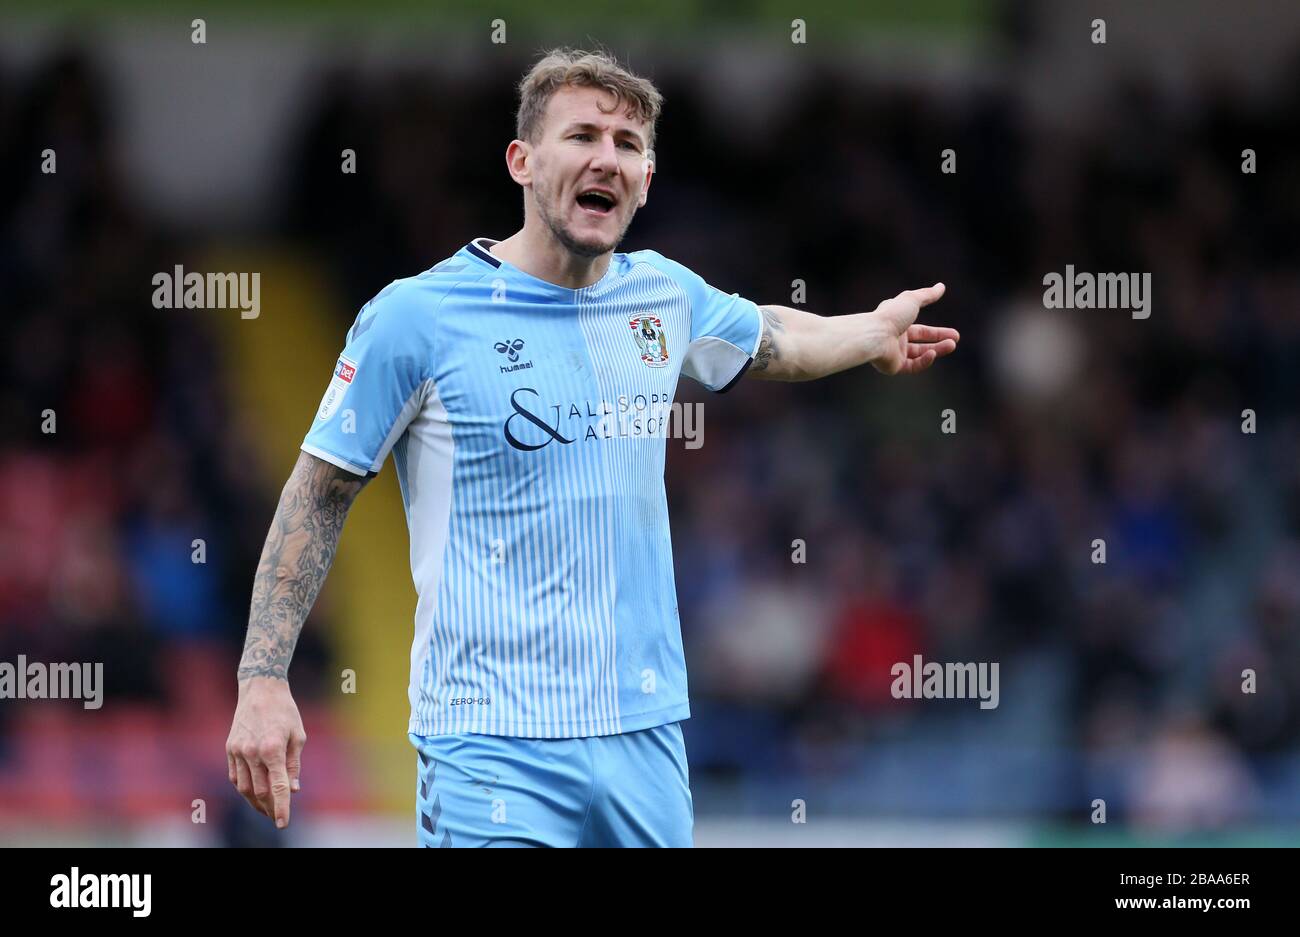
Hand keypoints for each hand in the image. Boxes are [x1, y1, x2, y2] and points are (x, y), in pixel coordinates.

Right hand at [226, 677, 305, 828]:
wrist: (260, 689)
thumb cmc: (284, 711)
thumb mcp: (298, 735)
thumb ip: (294, 764)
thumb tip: (293, 789)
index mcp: (272, 749)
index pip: (277, 787)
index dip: (282, 807)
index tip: (283, 823)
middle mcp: (252, 752)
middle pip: (259, 791)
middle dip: (269, 807)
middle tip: (278, 815)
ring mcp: (237, 751)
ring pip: (243, 787)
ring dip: (254, 802)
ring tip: (266, 809)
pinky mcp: (229, 748)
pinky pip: (235, 776)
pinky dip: (243, 788)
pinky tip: (252, 793)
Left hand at [866, 283, 959, 374]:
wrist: (874, 335)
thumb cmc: (890, 316)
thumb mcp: (912, 300)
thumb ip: (927, 295)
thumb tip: (941, 287)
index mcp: (898, 324)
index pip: (921, 330)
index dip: (938, 332)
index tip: (953, 334)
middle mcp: (896, 339)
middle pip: (922, 344)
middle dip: (940, 342)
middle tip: (955, 341)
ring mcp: (895, 354)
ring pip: (919, 355)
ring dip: (936, 350)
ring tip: (951, 346)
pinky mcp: (894, 366)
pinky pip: (913, 366)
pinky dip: (925, 360)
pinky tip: (933, 354)